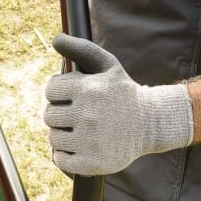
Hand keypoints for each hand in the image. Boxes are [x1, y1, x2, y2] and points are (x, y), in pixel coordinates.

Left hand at [44, 34, 193, 175]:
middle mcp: (87, 114)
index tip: (72, 97)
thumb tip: (56, 38)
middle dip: (60, 114)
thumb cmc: (124, 92)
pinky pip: (60, 160)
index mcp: (87, 89)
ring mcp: (89, 140)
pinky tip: (80, 147)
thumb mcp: (108, 64)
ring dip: (63, 135)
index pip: (50, 90)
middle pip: (49, 116)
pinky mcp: (92, 163)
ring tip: (81, 130)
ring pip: (53, 138)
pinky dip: (66, 156)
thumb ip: (81, 48)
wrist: (151, 124)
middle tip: (78, 115)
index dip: (59, 93)